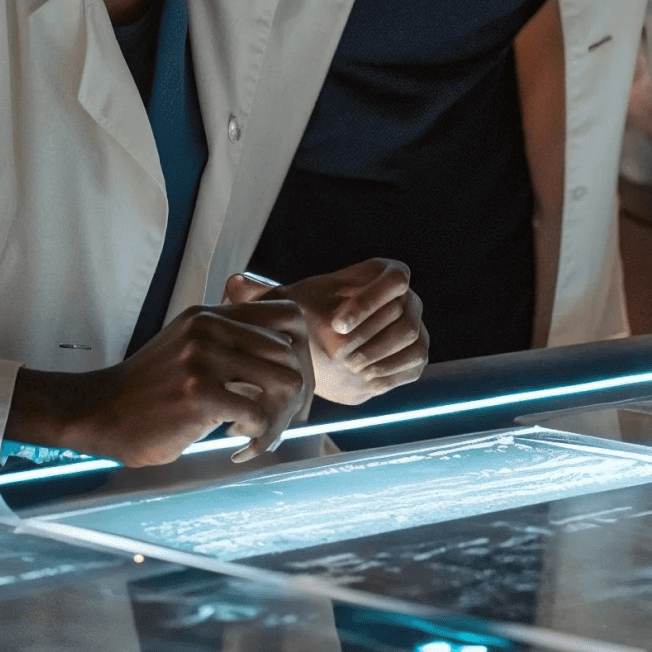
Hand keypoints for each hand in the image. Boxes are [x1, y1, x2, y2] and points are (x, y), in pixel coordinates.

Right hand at [8, 298, 315, 467]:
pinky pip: (259, 414)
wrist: (96, 413)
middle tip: (276, 422)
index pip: (288, 317)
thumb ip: (229, 344)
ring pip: (285, 382)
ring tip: (257, 435)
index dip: (300, 354)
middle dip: (295, 393)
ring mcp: (205, 358)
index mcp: (213, 315)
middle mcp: (211, 328)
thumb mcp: (188, 348)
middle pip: (292, 353)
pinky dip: (259, 435)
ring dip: (280, 417)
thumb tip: (289, 361)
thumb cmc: (147, 391)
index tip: (290, 388)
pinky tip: (237, 446)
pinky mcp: (200, 393)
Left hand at [227, 260, 427, 404]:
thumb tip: (234, 281)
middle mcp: (406, 296)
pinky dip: (391, 371)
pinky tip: (362, 378)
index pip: (395, 279)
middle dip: (370, 336)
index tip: (338, 324)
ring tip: (349, 368)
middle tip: (341, 357)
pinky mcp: (416, 355)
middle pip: (404, 314)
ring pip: (412, 339)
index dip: (369, 301)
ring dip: (381, 355)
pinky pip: (414, 363)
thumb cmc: (304, 321)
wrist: (325, 351)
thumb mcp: (283, 305)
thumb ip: (259, 294)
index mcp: (381, 272)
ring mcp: (415, 326)